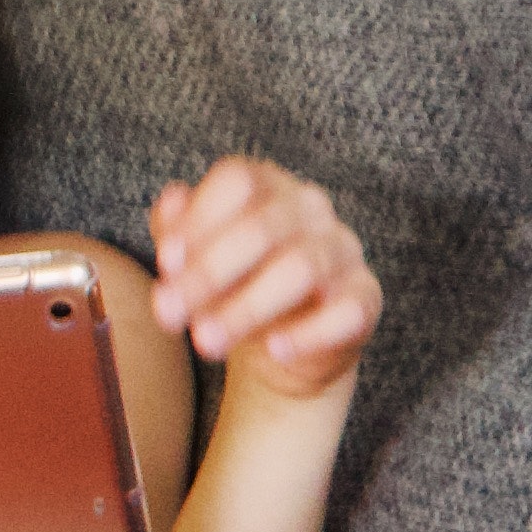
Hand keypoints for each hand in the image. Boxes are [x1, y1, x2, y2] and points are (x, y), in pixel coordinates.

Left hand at [150, 158, 378, 401]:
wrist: (284, 342)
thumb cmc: (236, 286)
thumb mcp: (196, 259)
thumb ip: (177, 230)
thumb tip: (173, 202)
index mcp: (268, 185)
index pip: (239, 182)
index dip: (200, 219)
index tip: (166, 262)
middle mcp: (310, 208)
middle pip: (263, 226)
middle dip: (209, 273)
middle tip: (169, 313)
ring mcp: (343, 250)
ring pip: (301, 268)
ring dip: (247, 308)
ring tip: (206, 341)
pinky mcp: (365, 296)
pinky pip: (347, 310)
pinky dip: (309, 333)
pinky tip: (275, 349)